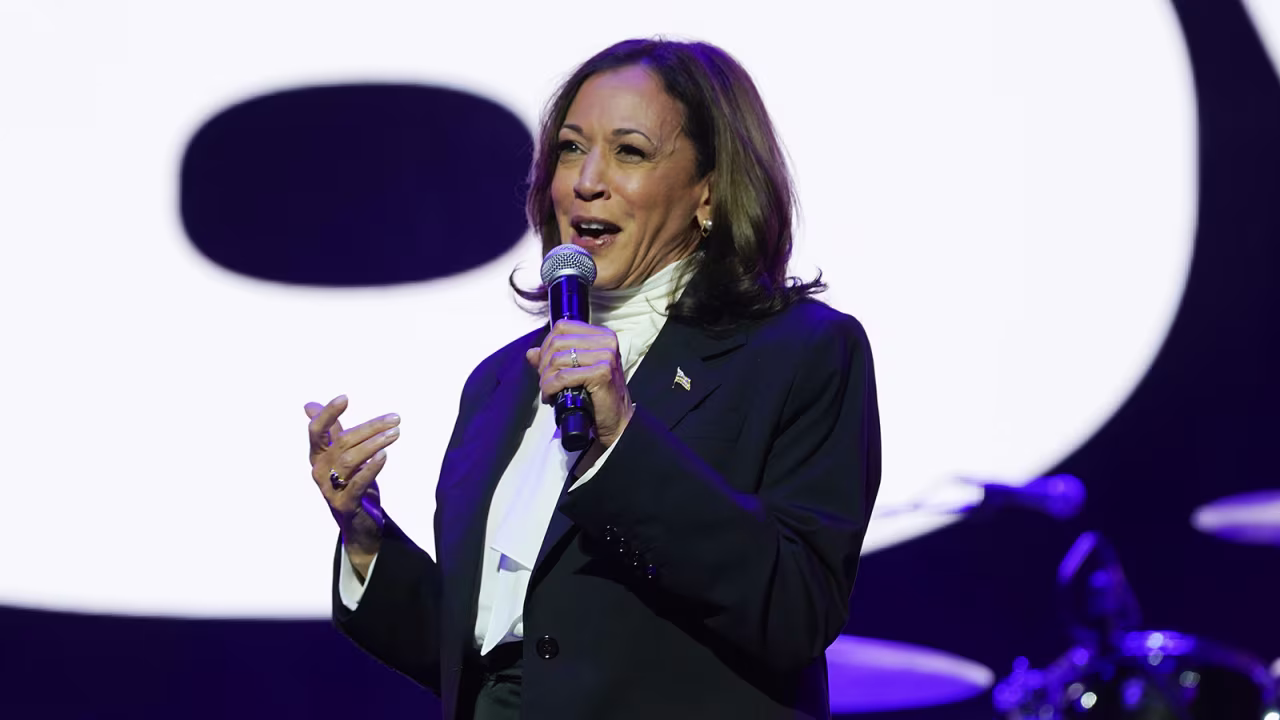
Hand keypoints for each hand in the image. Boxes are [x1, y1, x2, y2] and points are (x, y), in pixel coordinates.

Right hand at [305, 395, 400, 565]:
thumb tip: (309, 405)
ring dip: (375, 444)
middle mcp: (320, 471)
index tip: (345, 398)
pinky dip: (371, 468)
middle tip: (396, 419)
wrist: (357, 524)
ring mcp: (330, 488)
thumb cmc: (349, 484)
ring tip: (395, 433)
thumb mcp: (340, 455)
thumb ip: (331, 431)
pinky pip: (358, 483)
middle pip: (342, 442)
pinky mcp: (344, 504)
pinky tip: (384, 455)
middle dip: (370, 427)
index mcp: (318, 456)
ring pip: (351, 460)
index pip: (317, 431)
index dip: (328, 414)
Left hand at [527, 319, 633, 447]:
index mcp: (602, 335)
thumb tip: (531, 353)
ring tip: (548, 391)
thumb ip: (554, 358)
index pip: (562, 327)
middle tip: (545, 381)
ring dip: (546, 379)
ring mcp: (606, 356)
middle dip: (544, 364)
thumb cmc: (598, 396)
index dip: (546, 345)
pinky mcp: (602, 372)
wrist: (617, 420)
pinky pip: (564, 376)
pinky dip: (551, 387)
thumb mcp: (576, 371)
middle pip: (557, 342)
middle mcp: (606, 342)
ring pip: (558, 359)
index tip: (544, 364)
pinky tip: (552, 396)